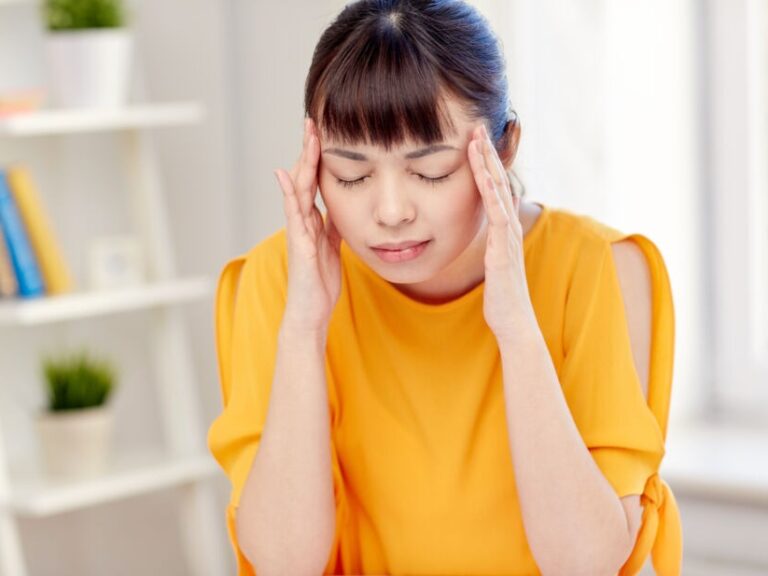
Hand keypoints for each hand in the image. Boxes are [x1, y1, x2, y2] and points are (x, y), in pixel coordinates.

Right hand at [274, 118, 341, 334]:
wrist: (310, 311)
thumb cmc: (320, 282)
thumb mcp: (334, 246)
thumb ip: (334, 225)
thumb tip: (344, 205)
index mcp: (313, 220)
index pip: (316, 181)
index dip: (319, 157)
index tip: (325, 131)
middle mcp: (302, 221)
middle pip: (305, 177)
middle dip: (309, 149)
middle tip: (312, 120)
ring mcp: (298, 230)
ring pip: (299, 188)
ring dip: (302, 161)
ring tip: (306, 136)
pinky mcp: (298, 243)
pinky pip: (292, 214)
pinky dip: (288, 193)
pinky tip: (284, 174)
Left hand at [467, 124, 536, 342]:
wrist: (513, 323)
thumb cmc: (500, 296)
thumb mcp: (490, 261)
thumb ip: (486, 243)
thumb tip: (474, 232)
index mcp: (503, 229)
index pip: (495, 187)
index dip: (485, 162)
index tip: (473, 138)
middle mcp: (509, 228)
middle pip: (499, 181)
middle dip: (487, 152)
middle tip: (476, 124)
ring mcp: (508, 238)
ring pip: (499, 192)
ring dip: (488, 164)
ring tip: (477, 139)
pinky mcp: (503, 251)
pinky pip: (497, 215)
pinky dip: (490, 192)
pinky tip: (481, 174)